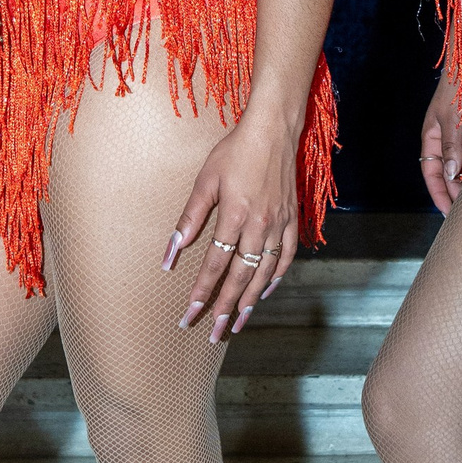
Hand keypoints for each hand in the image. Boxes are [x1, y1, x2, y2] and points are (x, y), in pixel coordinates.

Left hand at [164, 113, 300, 342]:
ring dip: (250, 301)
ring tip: (237, 322)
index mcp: (235, 216)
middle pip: (241, 277)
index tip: (190, 314)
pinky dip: (277, 277)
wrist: (274, 129)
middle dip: (224, 307)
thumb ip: (189, 219)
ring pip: (265, 273)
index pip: (215, 264)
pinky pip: (287, 256)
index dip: (202, 292)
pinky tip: (267, 291)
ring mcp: (279, 224)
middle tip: (213, 333)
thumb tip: (170, 253)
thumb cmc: (235, 151)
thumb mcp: (206, 181)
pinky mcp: (292, 219)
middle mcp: (259, 226)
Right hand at [420, 75, 461, 215]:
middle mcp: (446, 138)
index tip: (448, 214)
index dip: (439, 194)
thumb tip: (452, 174)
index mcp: (432, 137)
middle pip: (449, 173)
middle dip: (457, 192)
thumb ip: (451, 145)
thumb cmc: (458, 85)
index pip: (431, 173)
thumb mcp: (451, 117)